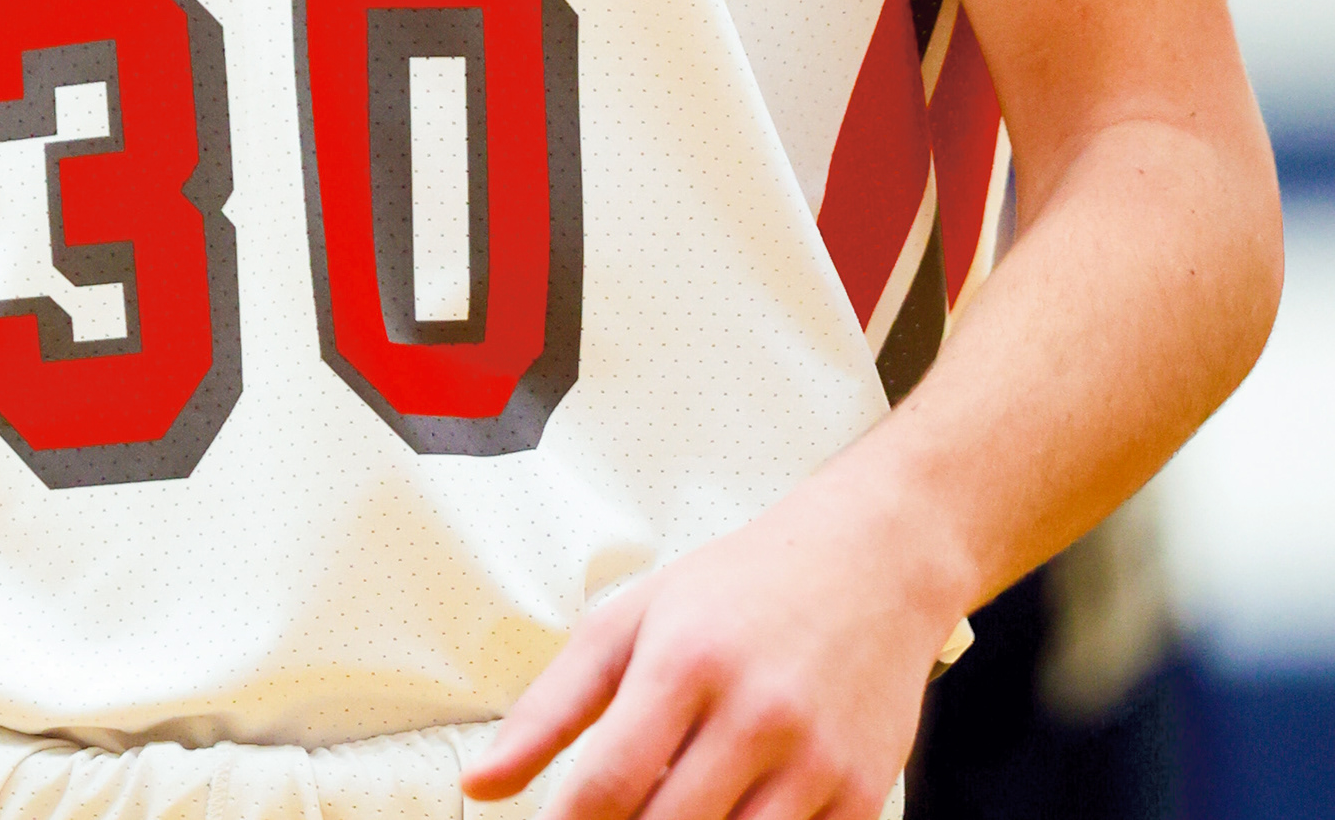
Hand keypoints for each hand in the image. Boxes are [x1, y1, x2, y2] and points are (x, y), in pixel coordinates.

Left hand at [460, 471, 956, 819]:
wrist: (873, 560)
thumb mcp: (635, 618)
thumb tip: (481, 784)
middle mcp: (754, 714)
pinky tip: (733, 804)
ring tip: (673, 801)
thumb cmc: (741, 587)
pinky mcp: (861, 795)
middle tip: (620, 810)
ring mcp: (815, 762)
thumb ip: (552, 706)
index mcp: (685, 662)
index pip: (607, 788)